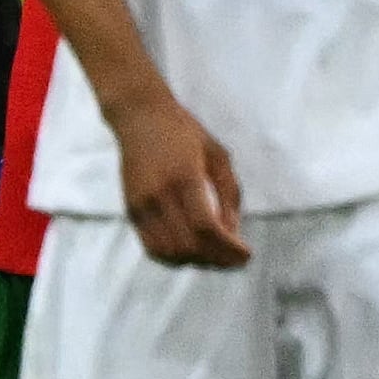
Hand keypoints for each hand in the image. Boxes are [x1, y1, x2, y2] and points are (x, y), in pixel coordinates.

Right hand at [109, 86, 249, 269]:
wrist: (139, 117)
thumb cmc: (184, 132)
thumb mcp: (218, 155)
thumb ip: (228, 194)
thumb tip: (232, 233)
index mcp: (184, 177)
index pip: (205, 227)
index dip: (228, 248)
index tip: (247, 255)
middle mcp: (158, 194)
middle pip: (188, 245)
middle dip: (217, 260)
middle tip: (236, 259)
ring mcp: (141, 204)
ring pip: (168, 252)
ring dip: (196, 262)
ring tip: (216, 257)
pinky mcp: (131, 209)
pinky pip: (152, 247)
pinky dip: (174, 258)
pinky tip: (192, 252)